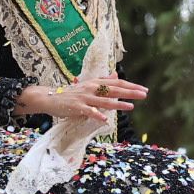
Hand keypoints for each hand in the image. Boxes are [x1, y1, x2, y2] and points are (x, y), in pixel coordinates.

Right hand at [17, 77, 147, 120]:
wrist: (48, 97)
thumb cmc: (70, 93)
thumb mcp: (87, 85)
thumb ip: (102, 81)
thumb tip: (117, 74)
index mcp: (95, 83)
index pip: (116, 83)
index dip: (130, 85)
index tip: (143, 89)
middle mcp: (91, 88)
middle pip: (114, 89)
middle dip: (130, 92)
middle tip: (144, 94)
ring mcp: (84, 98)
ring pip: (104, 100)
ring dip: (118, 104)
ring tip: (131, 107)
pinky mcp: (76, 107)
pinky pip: (89, 111)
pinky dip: (97, 114)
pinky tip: (105, 119)